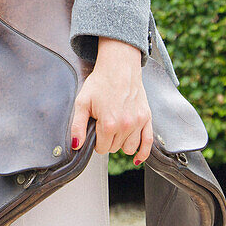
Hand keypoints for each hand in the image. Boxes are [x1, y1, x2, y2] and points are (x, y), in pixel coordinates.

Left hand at [70, 37, 153, 164]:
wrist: (119, 66)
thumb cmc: (100, 82)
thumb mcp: (82, 102)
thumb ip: (77, 127)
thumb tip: (76, 146)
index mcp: (109, 124)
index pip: (101, 149)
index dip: (96, 141)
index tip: (95, 129)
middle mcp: (126, 125)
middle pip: (114, 148)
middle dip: (108, 140)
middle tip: (104, 122)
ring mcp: (138, 122)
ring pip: (129, 148)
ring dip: (121, 143)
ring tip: (116, 128)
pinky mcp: (147, 118)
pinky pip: (148, 142)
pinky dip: (143, 153)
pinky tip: (136, 159)